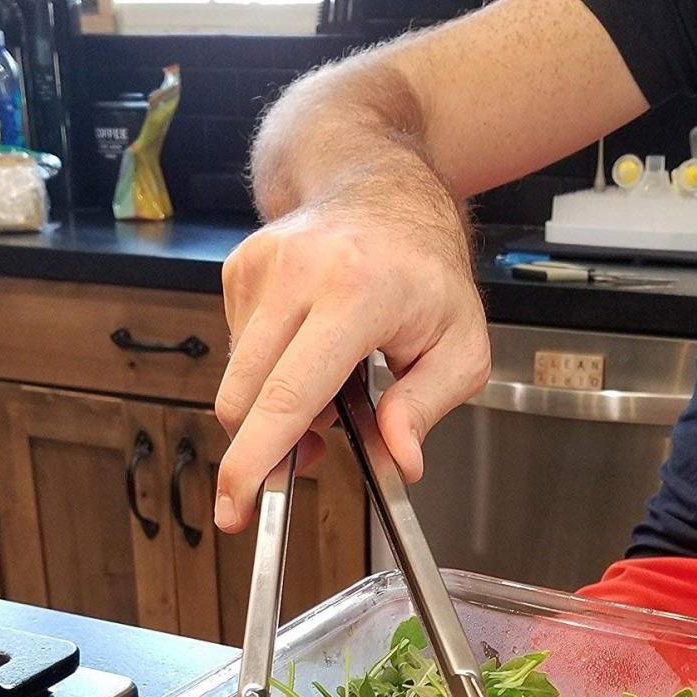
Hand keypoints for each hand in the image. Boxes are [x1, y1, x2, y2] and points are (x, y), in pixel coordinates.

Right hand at [213, 203, 489, 532]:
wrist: (382, 190)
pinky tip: (304, 353)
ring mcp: (261, 268)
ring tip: (326, 392)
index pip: (288, 395)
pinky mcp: (238, 270)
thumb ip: (428, 407)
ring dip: (272, 407)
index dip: (256, 460)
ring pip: (238, 380)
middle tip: (310, 455)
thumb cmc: (426, 270)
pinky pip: (238, 351)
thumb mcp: (460, 345)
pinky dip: (267, 371)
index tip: (236, 506)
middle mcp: (298, 275)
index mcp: (357, 295)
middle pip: (245, 397)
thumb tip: (399, 458)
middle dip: (262, 448)